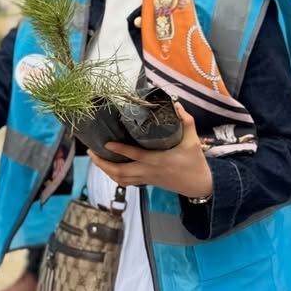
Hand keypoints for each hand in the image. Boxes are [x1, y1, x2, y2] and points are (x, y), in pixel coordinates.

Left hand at [87, 103, 212, 199]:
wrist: (199, 186)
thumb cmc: (195, 162)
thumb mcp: (193, 141)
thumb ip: (185, 122)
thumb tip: (176, 104)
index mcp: (158, 160)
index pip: (136, 156)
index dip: (120, 150)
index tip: (106, 144)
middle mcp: (149, 171)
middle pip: (120, 173)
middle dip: (103, 164)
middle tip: (91, 152)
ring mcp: (146, 179)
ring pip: (120, 179)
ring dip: (105, 170)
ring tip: (94, 158)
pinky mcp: (146, 182)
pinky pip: (125, 182)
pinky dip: (114, 175)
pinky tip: (107, 167)